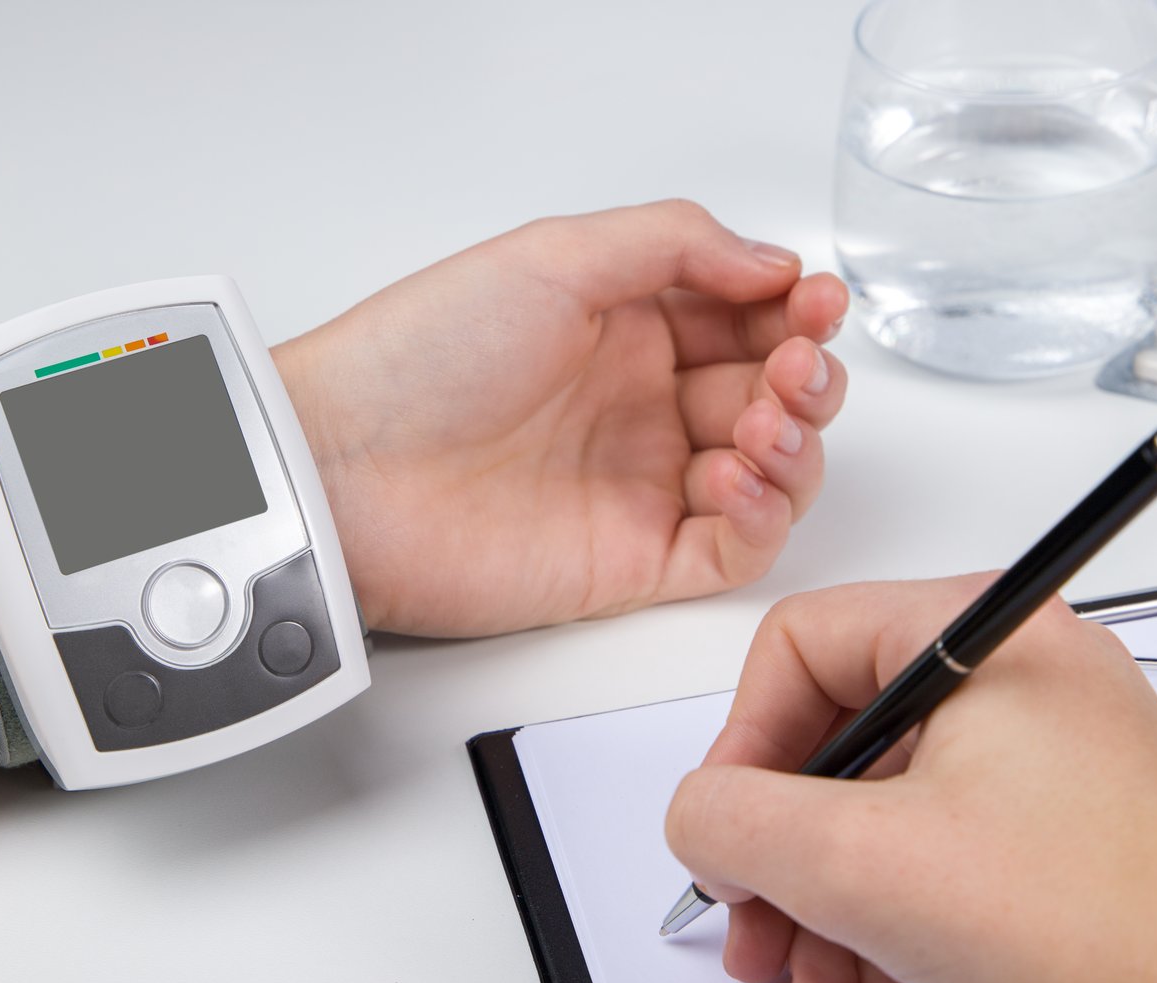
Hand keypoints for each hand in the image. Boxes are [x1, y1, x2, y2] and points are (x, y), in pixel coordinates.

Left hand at [272, 199, 847, 635]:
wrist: (342, 471)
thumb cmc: (420, 358)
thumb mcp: (552, 257)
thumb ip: (674, 245)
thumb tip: (773, 261)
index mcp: (623, 328)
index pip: (746, 319)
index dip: (794, 311)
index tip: (814, 301)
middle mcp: (639, 407)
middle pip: (770, 395)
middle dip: (805, 376)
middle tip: (795, 365)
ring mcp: (640, 485)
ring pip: (770, 472)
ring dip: (796, 444)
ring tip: (764, 423)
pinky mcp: (634, 562)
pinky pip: (735, 549)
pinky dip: (763, 516)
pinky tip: (737, 478)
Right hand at [664, 577, 1156, 982]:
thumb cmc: (1099, 927)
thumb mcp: (862, 866)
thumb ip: (735, 821)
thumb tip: (699, 814)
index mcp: (981, 633)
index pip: (799, 646)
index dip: (741, 748)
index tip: (729, 839)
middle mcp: (1017, 675)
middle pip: (838, 741)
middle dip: (786, 862)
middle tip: (762, 938)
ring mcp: (1048, 752)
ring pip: (886, 814)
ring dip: (836, 916)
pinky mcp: (1066, 824)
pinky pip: (946, 854)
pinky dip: (900, 930)